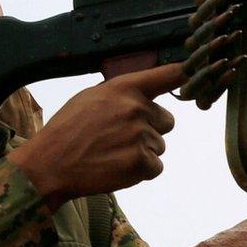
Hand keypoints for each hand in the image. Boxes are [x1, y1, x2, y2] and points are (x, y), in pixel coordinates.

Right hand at [11, 63, 182, 204]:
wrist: (50, 164)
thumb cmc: (67, 131)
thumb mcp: (91, 98)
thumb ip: (122, 94)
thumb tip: (146, 95)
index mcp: (123, 88)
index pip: (167, 74)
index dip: (185, 75)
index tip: (196, 74)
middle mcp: (136, 108)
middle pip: (167, 121)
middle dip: (151, 130)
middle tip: (121, 138)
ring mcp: (140, 136)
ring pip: (159, 146)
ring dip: (142, 153)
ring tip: (112, 154)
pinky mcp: (142, 162)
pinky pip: (156, 167)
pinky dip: (141, 171)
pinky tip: (116, 167)